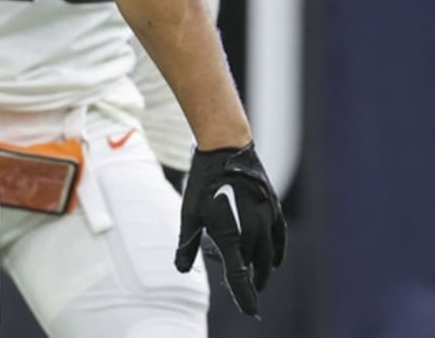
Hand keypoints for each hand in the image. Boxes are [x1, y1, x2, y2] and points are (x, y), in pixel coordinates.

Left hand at [176, 142, 286, 316]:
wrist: (225, 148)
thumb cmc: (203, 181)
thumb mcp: (189, 213)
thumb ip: (187, 243)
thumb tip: (181, 269)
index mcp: (230, 236)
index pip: (239, 277)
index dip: (244, 296)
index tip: (250, 312)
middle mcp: (252, 232)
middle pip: (254, 267)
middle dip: (249, 281)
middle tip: (243, 291)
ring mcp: (266, 220)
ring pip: (267, 254)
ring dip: (262, 269)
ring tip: (258, 279)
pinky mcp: (272, 208)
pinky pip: (278, 237)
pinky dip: (277, 251)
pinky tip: (275, 260)